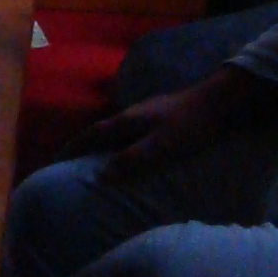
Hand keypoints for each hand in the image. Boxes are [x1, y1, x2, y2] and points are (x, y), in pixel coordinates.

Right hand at [70, 65, 277, 175]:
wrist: (221, 102)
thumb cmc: (191, 125)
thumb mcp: (162, 146)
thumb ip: (132, 159)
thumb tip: (102, 175)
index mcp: (128, 120)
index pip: (91, 134)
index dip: (73, 147)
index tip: (56, 159)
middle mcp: (133, 114)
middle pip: (101, 131)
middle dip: (85, 146)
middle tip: (72, 162)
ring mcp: (149, 113)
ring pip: (118, 130)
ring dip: (105, 144)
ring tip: (98, 161)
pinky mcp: (163, 117)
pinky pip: (133, 132)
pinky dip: (124, 143)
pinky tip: (132, 151)